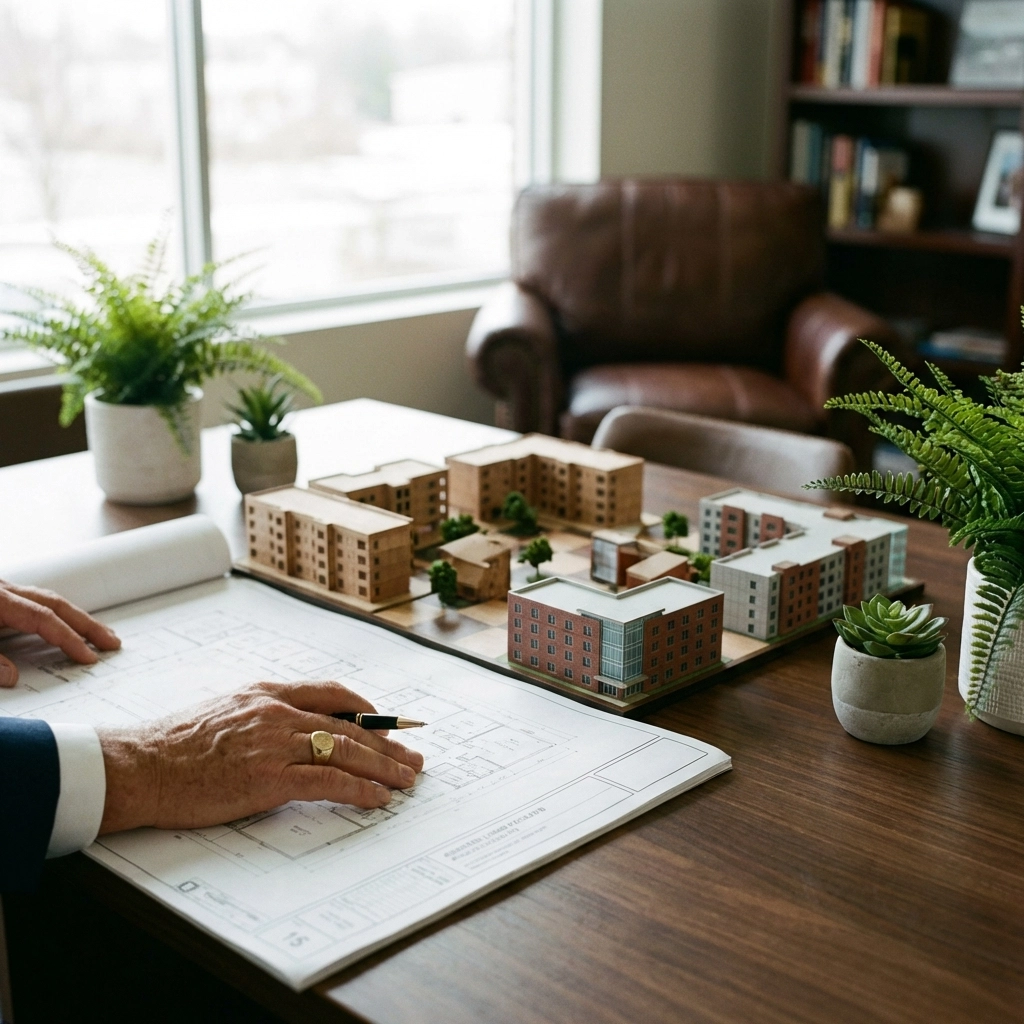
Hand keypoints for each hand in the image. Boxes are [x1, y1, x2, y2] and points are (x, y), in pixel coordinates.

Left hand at [0, 580, 120, 686]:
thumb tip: (12, 676)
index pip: (44, 618)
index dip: (69, 638)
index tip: (88, 656)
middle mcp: (4, 591)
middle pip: (55, 604)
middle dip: (86, 624)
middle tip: (111, 640)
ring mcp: (2, 590)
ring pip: (48, 599)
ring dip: (74, 616)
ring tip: (96, 632)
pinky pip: (36, 601)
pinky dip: (56, 613)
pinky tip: (63, 622)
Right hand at [97, 680, 424, 833]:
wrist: (142, 765)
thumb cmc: (175, 744)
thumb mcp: (225, 709)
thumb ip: (263, 713)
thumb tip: (296, 727)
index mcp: (267, 693)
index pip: (332, 693)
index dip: (366, 708)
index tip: (387, 722)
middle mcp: (277, 712)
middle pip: (349, 726)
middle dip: (387, 743)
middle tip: (413, 756)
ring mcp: (275, 744)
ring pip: (345, 752)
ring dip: (384, 767)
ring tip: (407, 778)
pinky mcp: (269, 778)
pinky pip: (328, 782)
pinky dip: (359, 789)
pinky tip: (378, 797)